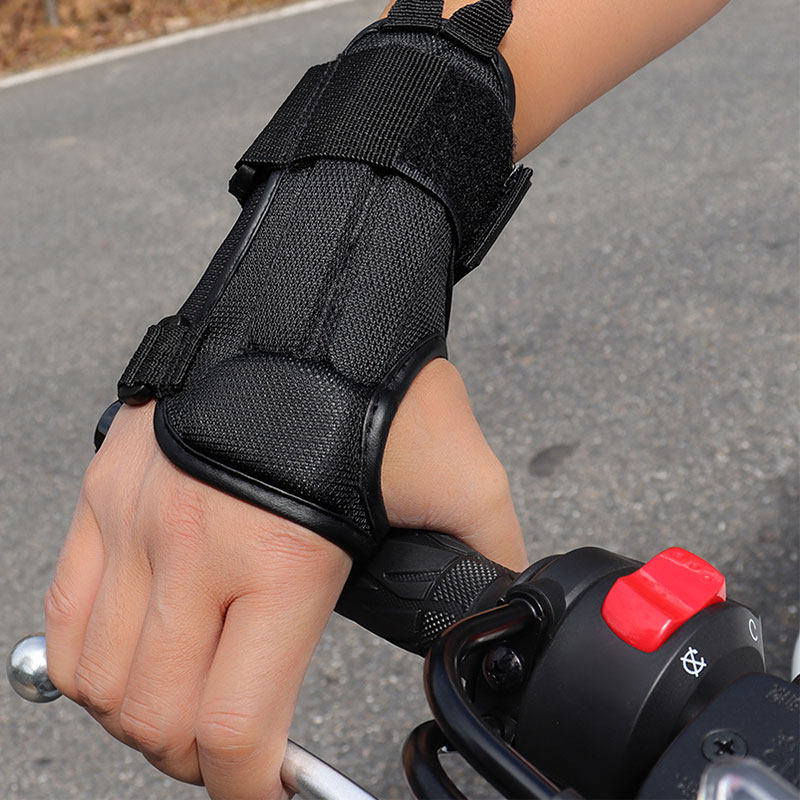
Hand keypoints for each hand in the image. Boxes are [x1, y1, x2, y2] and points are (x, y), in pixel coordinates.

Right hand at [44, 358, 526, 799]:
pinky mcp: (107, 487)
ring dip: (138, 716)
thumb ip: (487, 552)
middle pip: (154, 716)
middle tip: (236, 747)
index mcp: (280, 557)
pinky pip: (63, 607)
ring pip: (94, 675)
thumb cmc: (378, 376)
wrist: (312, 293)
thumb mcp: (459, 474)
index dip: (253, 785)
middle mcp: (190, 545)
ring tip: (185, 703)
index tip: (273, 789)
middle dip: (197, 759)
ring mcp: (136, 516)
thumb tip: (503, 602)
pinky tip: (132, 653)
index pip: (233, 721)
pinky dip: (86, 657)